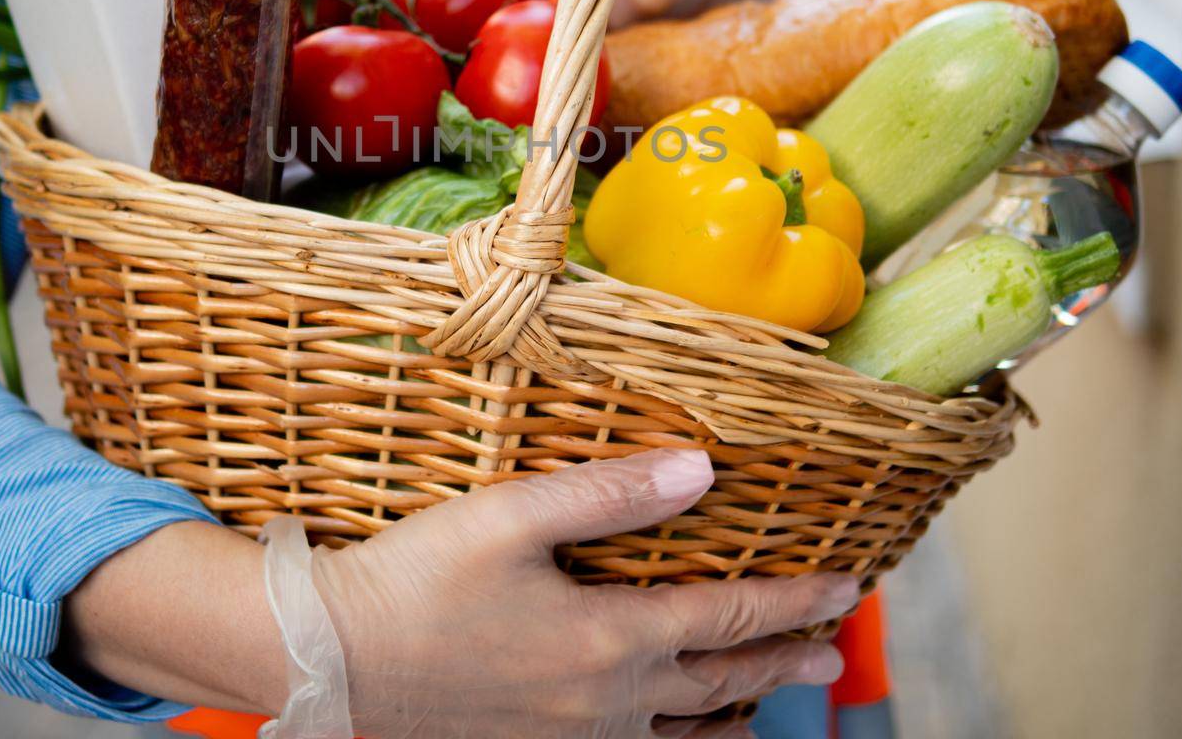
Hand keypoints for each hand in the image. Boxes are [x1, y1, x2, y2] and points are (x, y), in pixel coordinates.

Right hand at [311, 448, 854, 737]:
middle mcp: (605, 703)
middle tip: (833, 650)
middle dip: (783, 662)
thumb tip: (699, 470)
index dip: (793, 600)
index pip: (727, 619)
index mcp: (609, 641)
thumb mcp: (510, 518)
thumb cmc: (415, 581)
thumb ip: (608, 494)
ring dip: (738, 713)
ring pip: (683, 735)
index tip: (845, 584)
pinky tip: (672, 738)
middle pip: (720, 685)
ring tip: (771, 706)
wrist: (335, 662)